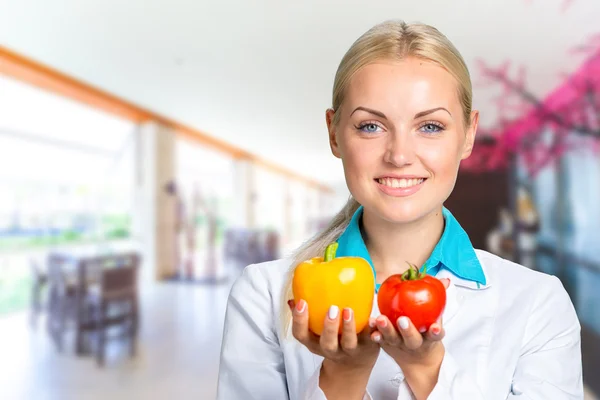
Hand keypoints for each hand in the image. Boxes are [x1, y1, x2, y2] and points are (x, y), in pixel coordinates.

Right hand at [289, 299, 379, 370]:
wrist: (354, 364)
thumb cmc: (332, 340)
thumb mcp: (316, 333)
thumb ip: (306, 316)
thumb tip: (293, 299)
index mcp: (315, 343)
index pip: (301, 335)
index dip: (299, 321)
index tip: (302, 302)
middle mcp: (332, 350)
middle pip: (327, 343)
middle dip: (328, 327)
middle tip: (332, 309)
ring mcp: (350, 350)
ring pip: (349, 343)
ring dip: (349, 327)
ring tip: (348, 310)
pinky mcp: (368, 347)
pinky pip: (371, 339)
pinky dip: (373, 329)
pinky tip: (373, 318)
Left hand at [371, 278, 449, 398]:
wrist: (418, 360)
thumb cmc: (426, 331)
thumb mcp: (436, 318)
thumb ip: (438, 298)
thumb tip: (445, 280)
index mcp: (429, 337)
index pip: (434, 335)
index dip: (435, 332)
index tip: (434, 327)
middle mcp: (414, 343)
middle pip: (412, 339)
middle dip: (407, 330)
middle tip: (403, 320)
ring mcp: (399, 345)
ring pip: (393, 339)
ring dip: (386, 330)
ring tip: (380, 319)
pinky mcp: (386, 344)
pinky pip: (380, 339)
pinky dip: (375, 333)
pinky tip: (370, 324)